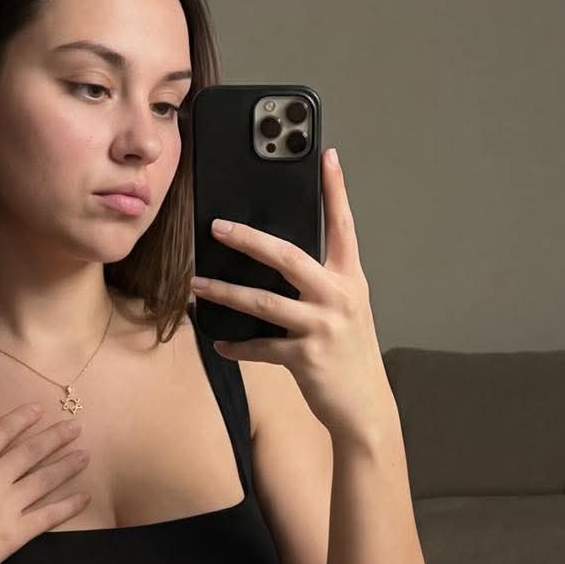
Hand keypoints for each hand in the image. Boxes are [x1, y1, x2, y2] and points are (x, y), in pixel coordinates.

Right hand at [0, 402, 90, 563]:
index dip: (21, 419)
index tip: (39, 409)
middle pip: (30, 452)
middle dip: (55, 437)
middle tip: (75, 427)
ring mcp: (5, 507)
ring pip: (44, 479)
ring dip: (67, 465)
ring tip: (85, 455)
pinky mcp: (14, 535)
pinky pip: (48, 516)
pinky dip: (69, 506)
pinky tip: (84, 497)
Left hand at [191, 145, 392, 442]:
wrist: (366, 408)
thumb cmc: (350, 356)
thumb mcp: (346, 311)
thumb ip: (321, 284)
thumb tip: (279, 260)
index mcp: (350, 280)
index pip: (343, 226)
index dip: (336, 190)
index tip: (327, 156)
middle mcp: (339, 298)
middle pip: (289, 257)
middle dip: (250, 239)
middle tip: (218, 226)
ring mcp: (323, 328)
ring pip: (264, 303)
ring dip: (225, 293)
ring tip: (198, 285)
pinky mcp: (307, 358)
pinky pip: (261, 348)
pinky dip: (237, 346)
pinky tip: (219, 343)